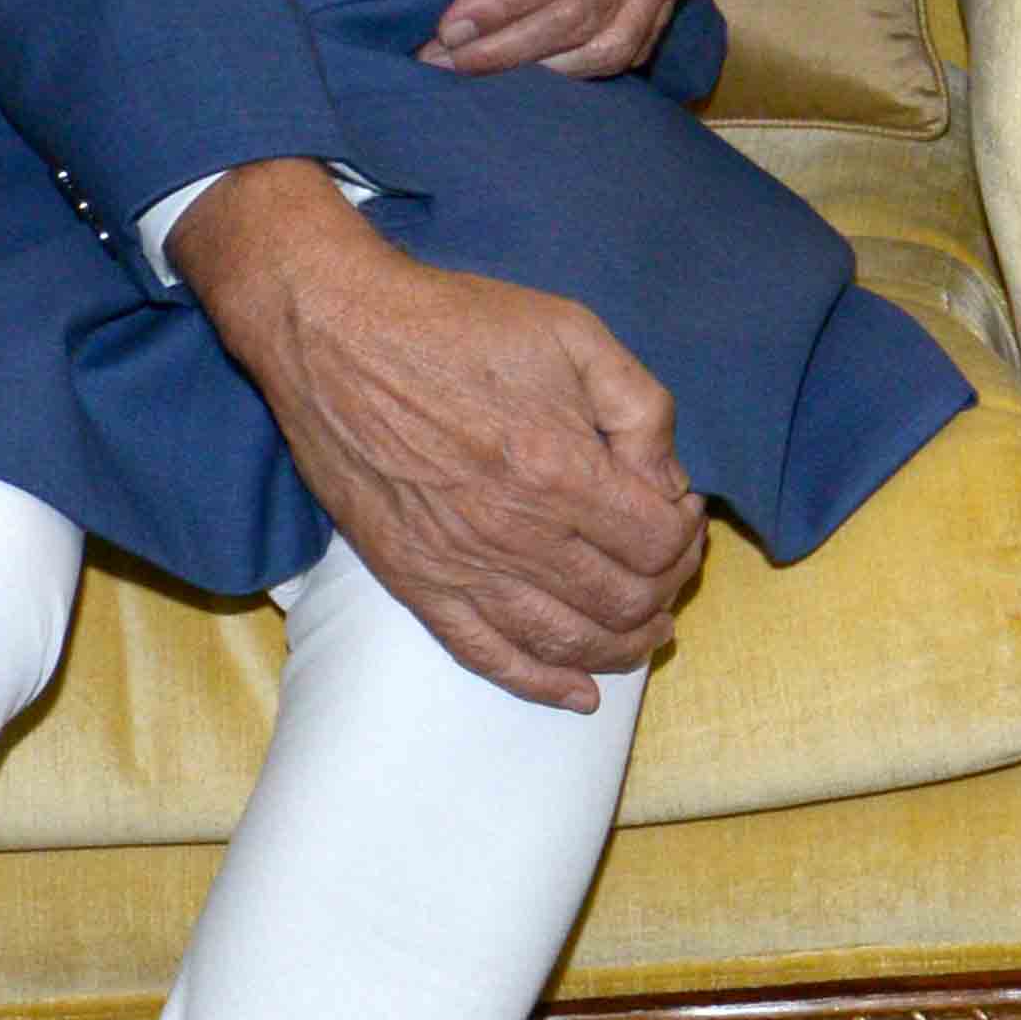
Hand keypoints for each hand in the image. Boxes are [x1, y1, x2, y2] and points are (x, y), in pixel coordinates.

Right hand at [170, 161, 706, 705]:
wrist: (334, 333)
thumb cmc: (457, 325)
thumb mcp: (574, 334)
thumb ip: (640, 408)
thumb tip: (668, 482)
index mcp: (561, 469)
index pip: (658, 542)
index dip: (686, 534)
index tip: (681, 512)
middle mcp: (514, 532)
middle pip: (623, 601)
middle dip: (666, 591)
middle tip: (671, 567)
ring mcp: (461, 566)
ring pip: (566, 641)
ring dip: (622, 647)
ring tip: (647, 630)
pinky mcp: (414, 583)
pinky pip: (487, 656)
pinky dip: (542, 684)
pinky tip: (580, 695)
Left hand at [429, 0, 779, 79]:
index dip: (501, 7)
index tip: (449, 27)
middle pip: (577, 15)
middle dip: (505, 49)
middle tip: (443, 60)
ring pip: (611, 41)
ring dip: (545, 67)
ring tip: (485, 68)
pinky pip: (641, 37)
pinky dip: (593, 63)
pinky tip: (548, 66)